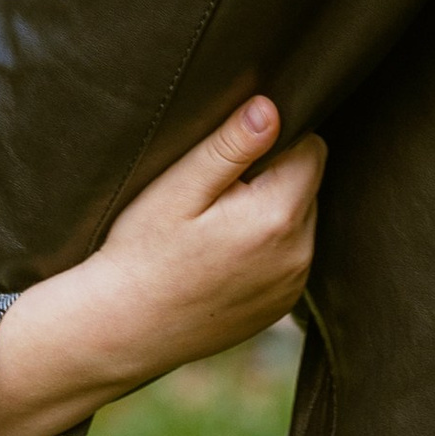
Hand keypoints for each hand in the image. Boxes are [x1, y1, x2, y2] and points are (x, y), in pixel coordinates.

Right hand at [0, 95, 323, 435]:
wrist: (123, 329)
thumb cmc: (143, 252)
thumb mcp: (179, 188)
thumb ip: (231, 146)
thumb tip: (272, 107)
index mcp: (278, 217)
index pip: (311, 148)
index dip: (275, 140)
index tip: (232, 156)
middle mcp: (298, 255)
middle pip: (307, 185)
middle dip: (273, 176)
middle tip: (215, 193)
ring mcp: (292, 286)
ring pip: (301, 221)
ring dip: (272, 212)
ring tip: (215, 226)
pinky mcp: (280, 307)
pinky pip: (289, 258)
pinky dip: (266, 248)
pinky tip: (221, 256)